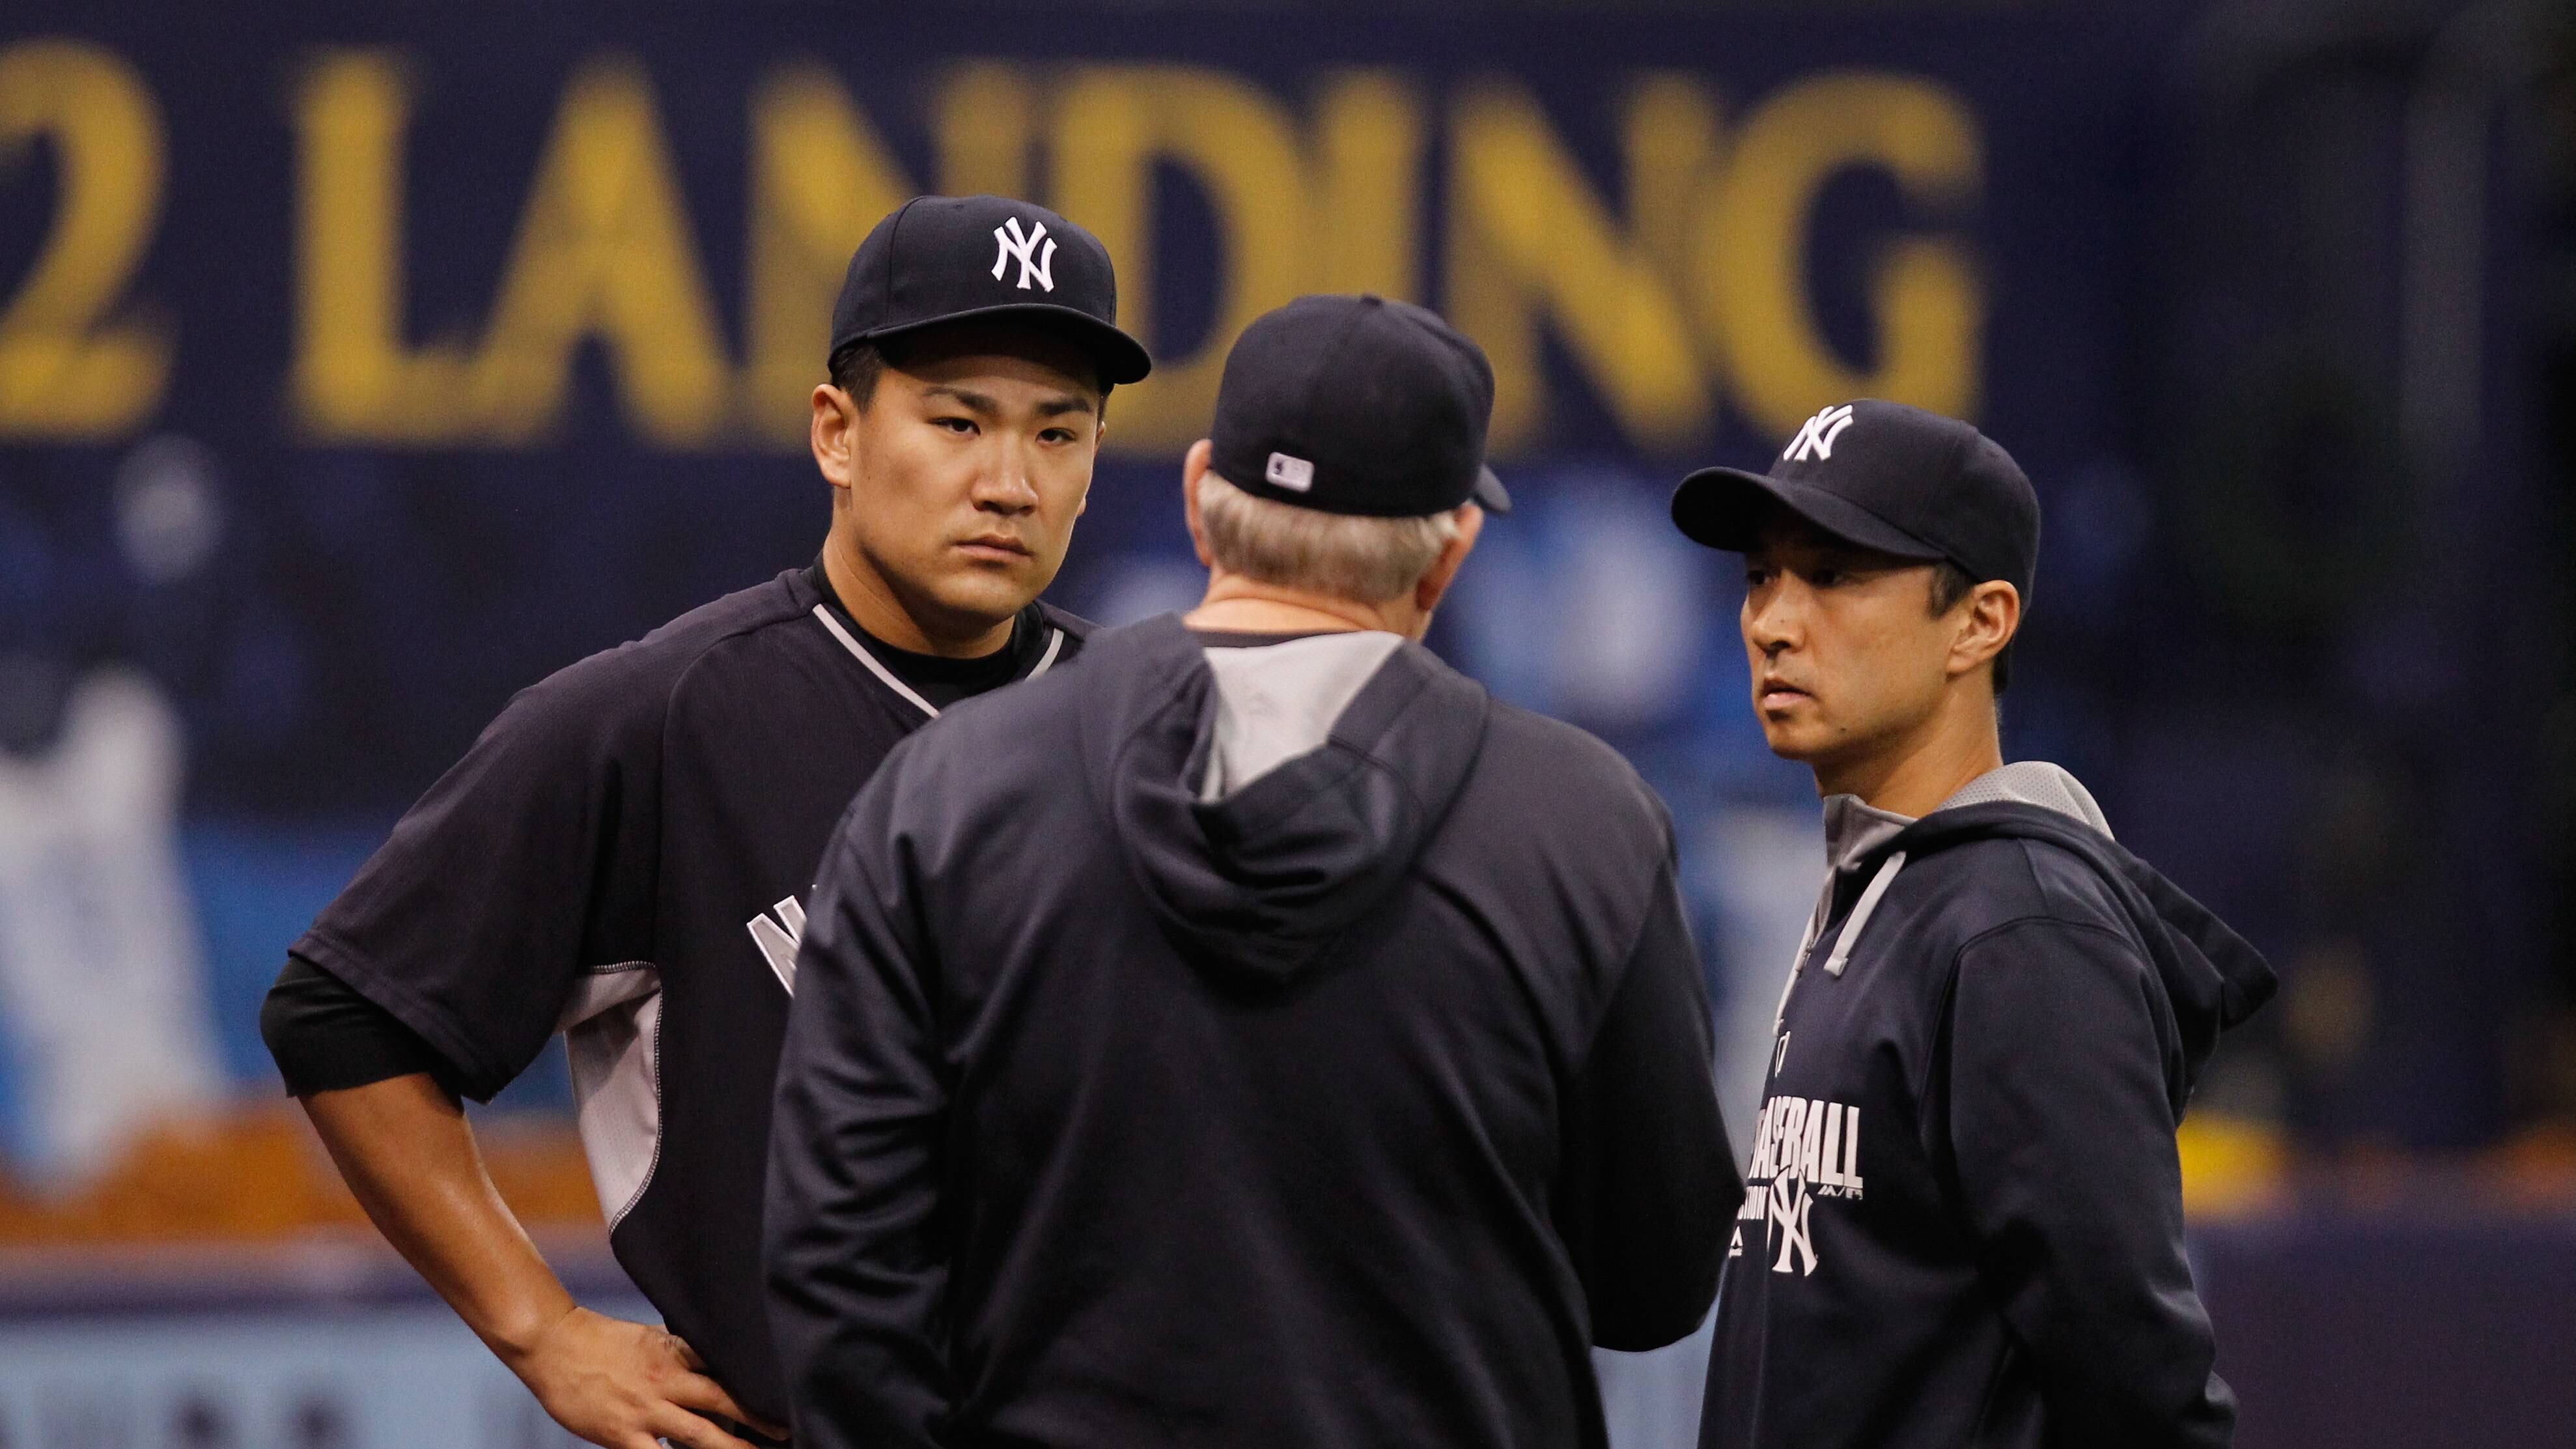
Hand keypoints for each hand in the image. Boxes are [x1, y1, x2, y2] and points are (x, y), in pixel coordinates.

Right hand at [507, 1306, 790, 1448]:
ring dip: (731, 1448)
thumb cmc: (602, 1340)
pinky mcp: (622, 1435)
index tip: (784, 1393)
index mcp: (676, 1354)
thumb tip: (714, 1357)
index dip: (755, 1383)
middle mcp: (668, 1381)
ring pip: (700, 1436)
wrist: (554, 1344)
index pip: (725, 1369)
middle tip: (787, 1429)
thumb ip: (681, 1351)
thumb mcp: (651, 1338)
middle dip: (757, 1418)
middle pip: (723, 1400)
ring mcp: (646, 1410)